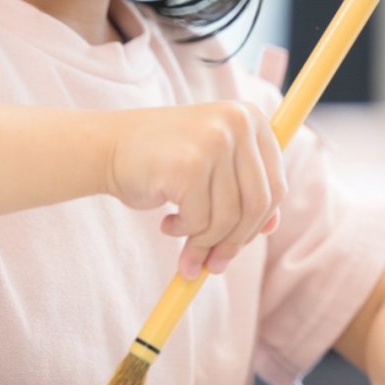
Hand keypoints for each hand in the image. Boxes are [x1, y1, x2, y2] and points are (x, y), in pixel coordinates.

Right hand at [105, 102, 284, 276]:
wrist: (108, 146)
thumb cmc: (164, 159)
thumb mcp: (212, 168)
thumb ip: (244, 191)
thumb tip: (272, 227)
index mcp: (252, 118)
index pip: (275, 187)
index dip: (258, 224)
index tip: (237, 245)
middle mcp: (238, 123)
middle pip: (258, 204)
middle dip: (235, 242)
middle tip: (214, 266)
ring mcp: (215, 140)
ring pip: (228, 217)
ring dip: (205, 243)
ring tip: (185, 249)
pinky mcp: (190, 164)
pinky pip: (199, 220)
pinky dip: (184, 232)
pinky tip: (167, 223)